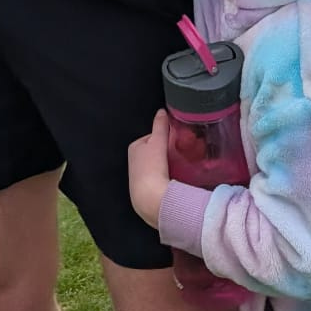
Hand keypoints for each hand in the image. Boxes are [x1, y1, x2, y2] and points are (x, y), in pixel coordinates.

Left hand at [128, 110, 170, 228]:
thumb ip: (160, 125)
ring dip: (167, 166)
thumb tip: (162, 111)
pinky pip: (158, 179)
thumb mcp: (157, 141)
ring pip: (157, 166)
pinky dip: (165, 177)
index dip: (164, 138)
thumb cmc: (152, 167)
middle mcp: (133, 162)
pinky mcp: (145, 191)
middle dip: (166, 152)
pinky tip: (173, 180)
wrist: (151, 199)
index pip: (152, 137)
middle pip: (155, 152)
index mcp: (134, 148)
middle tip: (178, 155)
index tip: (175, 142)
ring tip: (178, 168)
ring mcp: (138, 178)